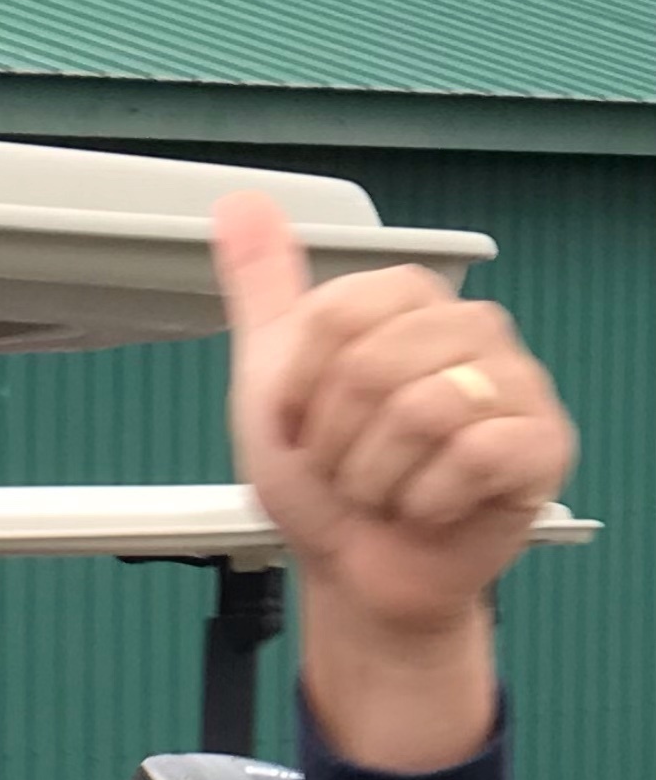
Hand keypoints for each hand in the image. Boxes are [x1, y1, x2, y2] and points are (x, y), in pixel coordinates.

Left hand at [215, 194, 573, 641]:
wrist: (357, 574)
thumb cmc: (327, 483)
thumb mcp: (273, 382)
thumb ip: (263, 290)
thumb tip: (239, 205)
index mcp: (410, 302)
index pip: (335, 316)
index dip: (300, 389)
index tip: (305, 422)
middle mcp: (471, 329)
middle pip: (370, 366)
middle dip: (335, 442)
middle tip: (349, 467)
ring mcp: (514, 384)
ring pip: (419, 412)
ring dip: (374, 477)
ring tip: (385, 489)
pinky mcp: (540, 445)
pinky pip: (469, 456)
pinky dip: (426, 500)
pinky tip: (428, 506)